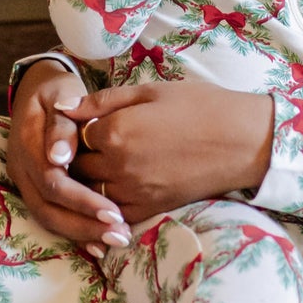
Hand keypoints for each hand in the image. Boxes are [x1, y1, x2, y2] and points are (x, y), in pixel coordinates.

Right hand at [6, 59, 131, 248]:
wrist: (39, 90)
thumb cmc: (58, 93)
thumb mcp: (62, 96)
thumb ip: (61, 124)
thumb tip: (59, 157)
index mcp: (27, 145)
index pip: (53, 182)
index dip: (83, 200)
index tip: (114, 213)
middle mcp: (22, 169)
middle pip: (48, 209)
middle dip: (84, 225)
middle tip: (120, 234)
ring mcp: (25, 182)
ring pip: (48, 218)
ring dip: (81, 233)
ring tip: (116, 240)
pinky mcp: (35, 189)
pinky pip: (51, 216)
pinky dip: (75, 231)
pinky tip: (99, 244)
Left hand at [67, 82, 275, 223]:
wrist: (241, 141)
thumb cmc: (200, 106)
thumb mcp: (150, 91)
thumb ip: (102, 100)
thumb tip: (62, 106)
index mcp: (116, 131)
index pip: (75, 135)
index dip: (78, 127)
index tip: (88, 121)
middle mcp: (118, 166)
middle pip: (77, 166)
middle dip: (78, 155)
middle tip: (91, 143)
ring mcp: (133, 191)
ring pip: (89, 192)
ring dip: (89, 180)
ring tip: (105, 162)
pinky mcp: (148, 209)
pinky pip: (112, 212)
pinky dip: (106, 202)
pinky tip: (117, 187)